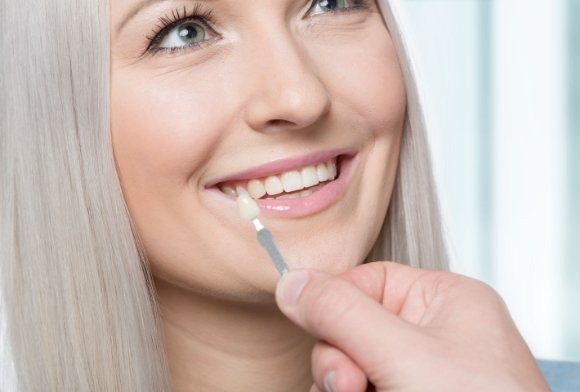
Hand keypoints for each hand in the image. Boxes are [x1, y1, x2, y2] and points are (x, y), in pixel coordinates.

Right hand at [275, 262, 549, 391]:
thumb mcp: (402, 355)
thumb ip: (342, 314)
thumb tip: (291, 282)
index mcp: (444, 300)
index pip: (366, 281)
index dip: (332, 304)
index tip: (312, 327)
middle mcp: (434, 333)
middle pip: (352, 326)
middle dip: (340, 359)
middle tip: (352, 387)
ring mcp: (424, 373)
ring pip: (351, 364)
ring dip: (341, 385)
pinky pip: (363, 387)